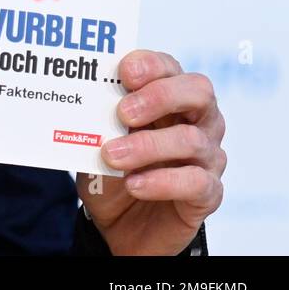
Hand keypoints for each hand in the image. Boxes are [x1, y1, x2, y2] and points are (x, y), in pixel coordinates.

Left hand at [78, 49, 225, 254]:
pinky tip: (134, 184)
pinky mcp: (208, 194)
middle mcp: (198, 122)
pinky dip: (161, 181)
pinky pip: (196, 182)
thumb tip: (80, 99)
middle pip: (198, 92)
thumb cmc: (112, 171)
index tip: (124, 72)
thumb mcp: (96, 141)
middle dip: (160, 96)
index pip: (170, 68)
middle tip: (123, 112)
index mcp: (170, 99)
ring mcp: (208, 157)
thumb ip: (96, 120)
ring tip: (112, 156)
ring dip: (147, 146)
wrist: (120, 224)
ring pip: (191, 140)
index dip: (151, 65)